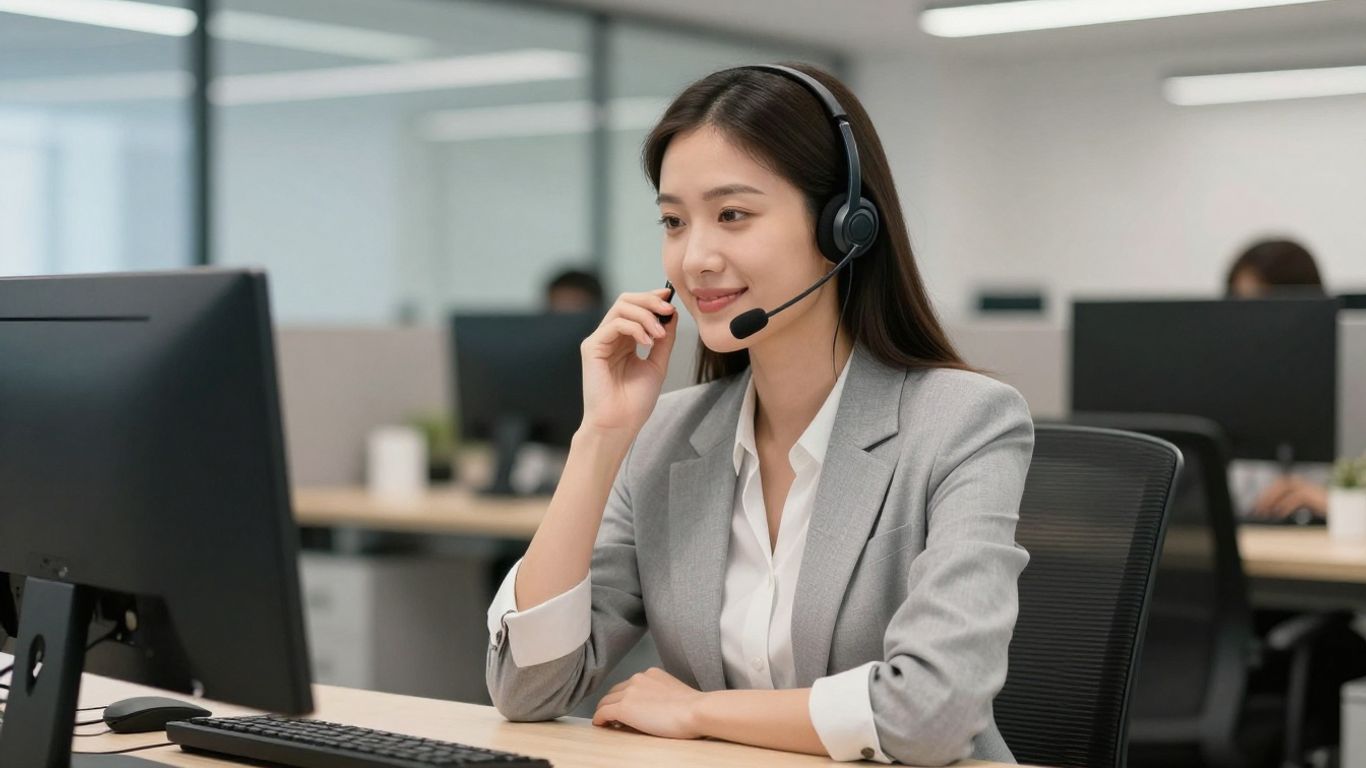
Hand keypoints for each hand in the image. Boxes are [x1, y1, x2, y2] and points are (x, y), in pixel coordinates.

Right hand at [579, 289, 676, 436]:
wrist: (620, 424)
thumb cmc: (635, 402)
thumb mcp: (657, 365)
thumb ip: (664, 340)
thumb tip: (672, 314)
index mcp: (624, 340)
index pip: (634, 307)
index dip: (651, 298)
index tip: (670, 298)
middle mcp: (610, 337)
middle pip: (626, 301)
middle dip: (649, 301)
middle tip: (668, 310)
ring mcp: (599, 341)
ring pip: (620, 308)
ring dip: (645, 316)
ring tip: (659, 335)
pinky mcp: (591, 348)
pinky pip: (614, 325)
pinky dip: (635, 328)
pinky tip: (647, 342)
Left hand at [592, 667, 704, 739]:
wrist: (695, 711)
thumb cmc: (693, 709)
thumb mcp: (674, 693)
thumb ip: (659, 695)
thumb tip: (649, 710)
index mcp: (651, 674)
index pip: (630, 685)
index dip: (624, 697)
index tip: (624, 707)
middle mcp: (638, 678)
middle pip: (615, 691)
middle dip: (612, 703)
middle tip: (611, 717)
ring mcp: (630, 691)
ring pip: (606, 701)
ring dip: (605, 711)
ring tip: (606, 723)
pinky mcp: (624, 707)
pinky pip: (603, 712)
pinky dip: (599, 719)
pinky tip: (600, 725)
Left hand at [1253, 475, 1327, 518]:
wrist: (1337, 507)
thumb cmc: (1318, 505)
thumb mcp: (1299, 503)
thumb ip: (1286, 503)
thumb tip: (1271, 509)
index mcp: (1294, 482)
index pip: (1275, 486)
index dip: (1264, 495)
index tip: (1256, 506)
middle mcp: (1298, 481)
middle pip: (1277, 485)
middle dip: (1265, 497)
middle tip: (1258, 510)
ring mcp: (1304, 486)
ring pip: (1283, 489)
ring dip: (1272, 500)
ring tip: (1265, 512)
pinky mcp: (1310, 494)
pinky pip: (1295, 498)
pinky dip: (1285, 506)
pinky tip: (1279, 514)